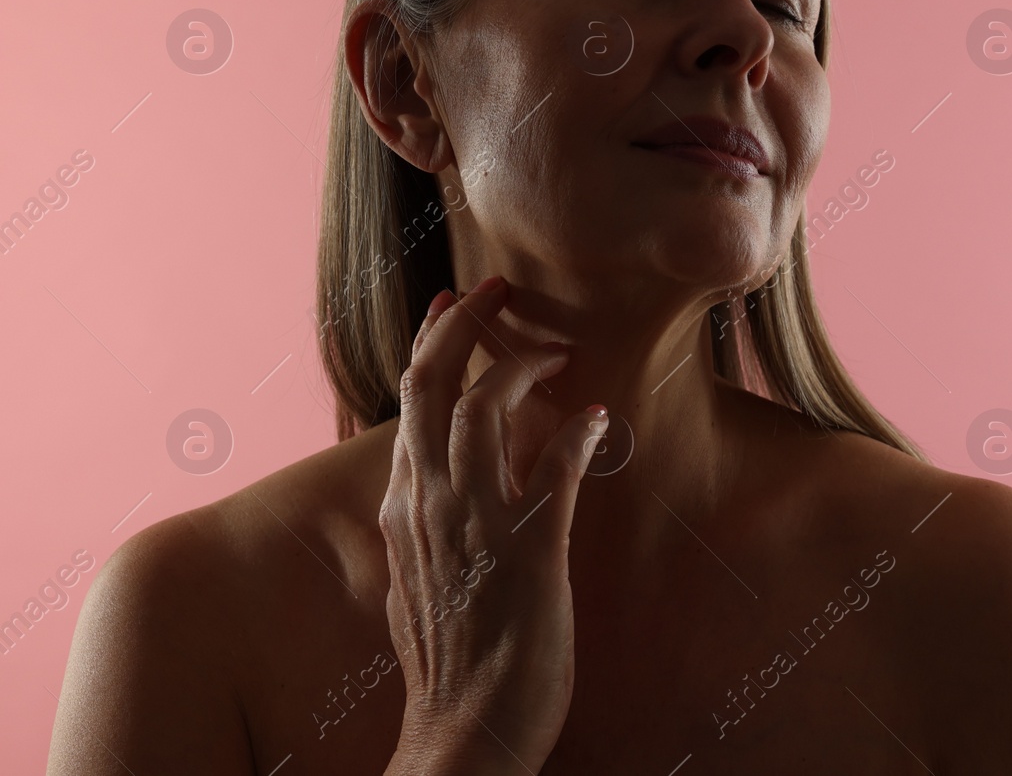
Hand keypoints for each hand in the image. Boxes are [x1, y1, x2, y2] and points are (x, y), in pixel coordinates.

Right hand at [379, 275, 606, 773]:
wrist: (465, 730)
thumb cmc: (449, 657)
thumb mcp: (416, 575)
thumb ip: (424, 518)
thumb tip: (429, 477)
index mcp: (405, 506)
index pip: (409, 400)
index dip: (433, 343)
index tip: (455, 306)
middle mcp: (431, 504)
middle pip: (435, 384)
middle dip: (468, 325)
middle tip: (501, 291)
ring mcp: (478, 525)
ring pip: (487, 408)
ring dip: (526, 366)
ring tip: (558, 354)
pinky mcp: (530, 551)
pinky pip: (555, 467)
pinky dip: (578, 433)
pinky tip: (597, 422)